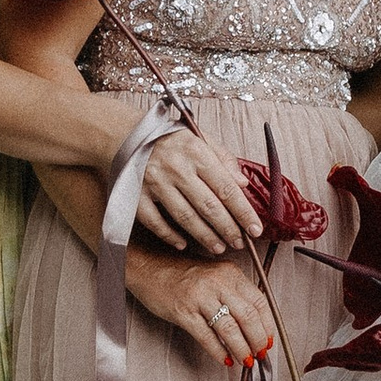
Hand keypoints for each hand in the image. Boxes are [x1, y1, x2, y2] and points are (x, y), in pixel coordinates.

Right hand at [127, 249, 276, 371]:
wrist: (150, 267)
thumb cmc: (184, 274)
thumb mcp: (216, 275)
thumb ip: (235, 294)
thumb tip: (256, 324)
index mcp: (230, 274)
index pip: (260, 301)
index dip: (268, 325)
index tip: (270, 339)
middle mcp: (217, 283)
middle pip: (248, 317)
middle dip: (258, 340)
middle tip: (261, 353)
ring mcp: (200, 297)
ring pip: (230, 329)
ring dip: (242, 349)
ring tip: (246, 360)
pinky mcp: (183, 312)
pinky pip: (207, 336)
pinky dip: (219, 352)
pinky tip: (225, 359)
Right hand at [130, 125, 261, 254]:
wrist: (126, 134)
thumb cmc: (168, 137)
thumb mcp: (199, 137)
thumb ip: (223, 158)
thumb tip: (242, 183)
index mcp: (196, 152)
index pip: (226, 188)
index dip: (243, 212)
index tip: (255, 229)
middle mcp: (176, 169)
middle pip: (208, 206)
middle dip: (227, 229)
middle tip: (239, 243)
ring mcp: (155, 183)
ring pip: (185, 217)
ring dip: (204, 236)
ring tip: (218, 247)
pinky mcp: (136, 196)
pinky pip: (155, 222)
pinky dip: (170, 235)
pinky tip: (183, 243)